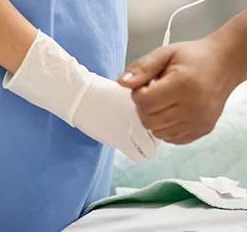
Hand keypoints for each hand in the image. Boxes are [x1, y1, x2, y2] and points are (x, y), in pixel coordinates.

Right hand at [3, 31, 156, 162]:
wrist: (81, 95)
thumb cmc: (101, 92)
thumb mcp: (128, 91)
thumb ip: (144, 102)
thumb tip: (157, 113)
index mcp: (146, 98)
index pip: (165, 116)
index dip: (162, 122)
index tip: (154, 125)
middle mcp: (143, 112)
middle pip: (160, 133)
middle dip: (155, 137)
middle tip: (147, 136)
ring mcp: (132, 126)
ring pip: (151, 148)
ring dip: (147, 148)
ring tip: (140, 144)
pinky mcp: (120, 139)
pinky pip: (138, 156)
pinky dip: (138, 155)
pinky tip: (132, 149)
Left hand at [118, 36, 240, 144]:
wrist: (226, 64)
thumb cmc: (194, 57)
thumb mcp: (166, 53)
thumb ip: (143, 67)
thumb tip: (122, 82)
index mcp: (182, 85)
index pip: (145, 102)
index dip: (139, 93)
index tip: (147, 84)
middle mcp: (193, 107)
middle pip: (149, 120)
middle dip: (145, 106)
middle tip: (155, 91)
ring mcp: (199, 122)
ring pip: (158, 132)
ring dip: (155, 118)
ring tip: (166, 100)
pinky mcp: (203, 130)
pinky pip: (172, 138)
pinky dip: (167, 127)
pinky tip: (175, 110)